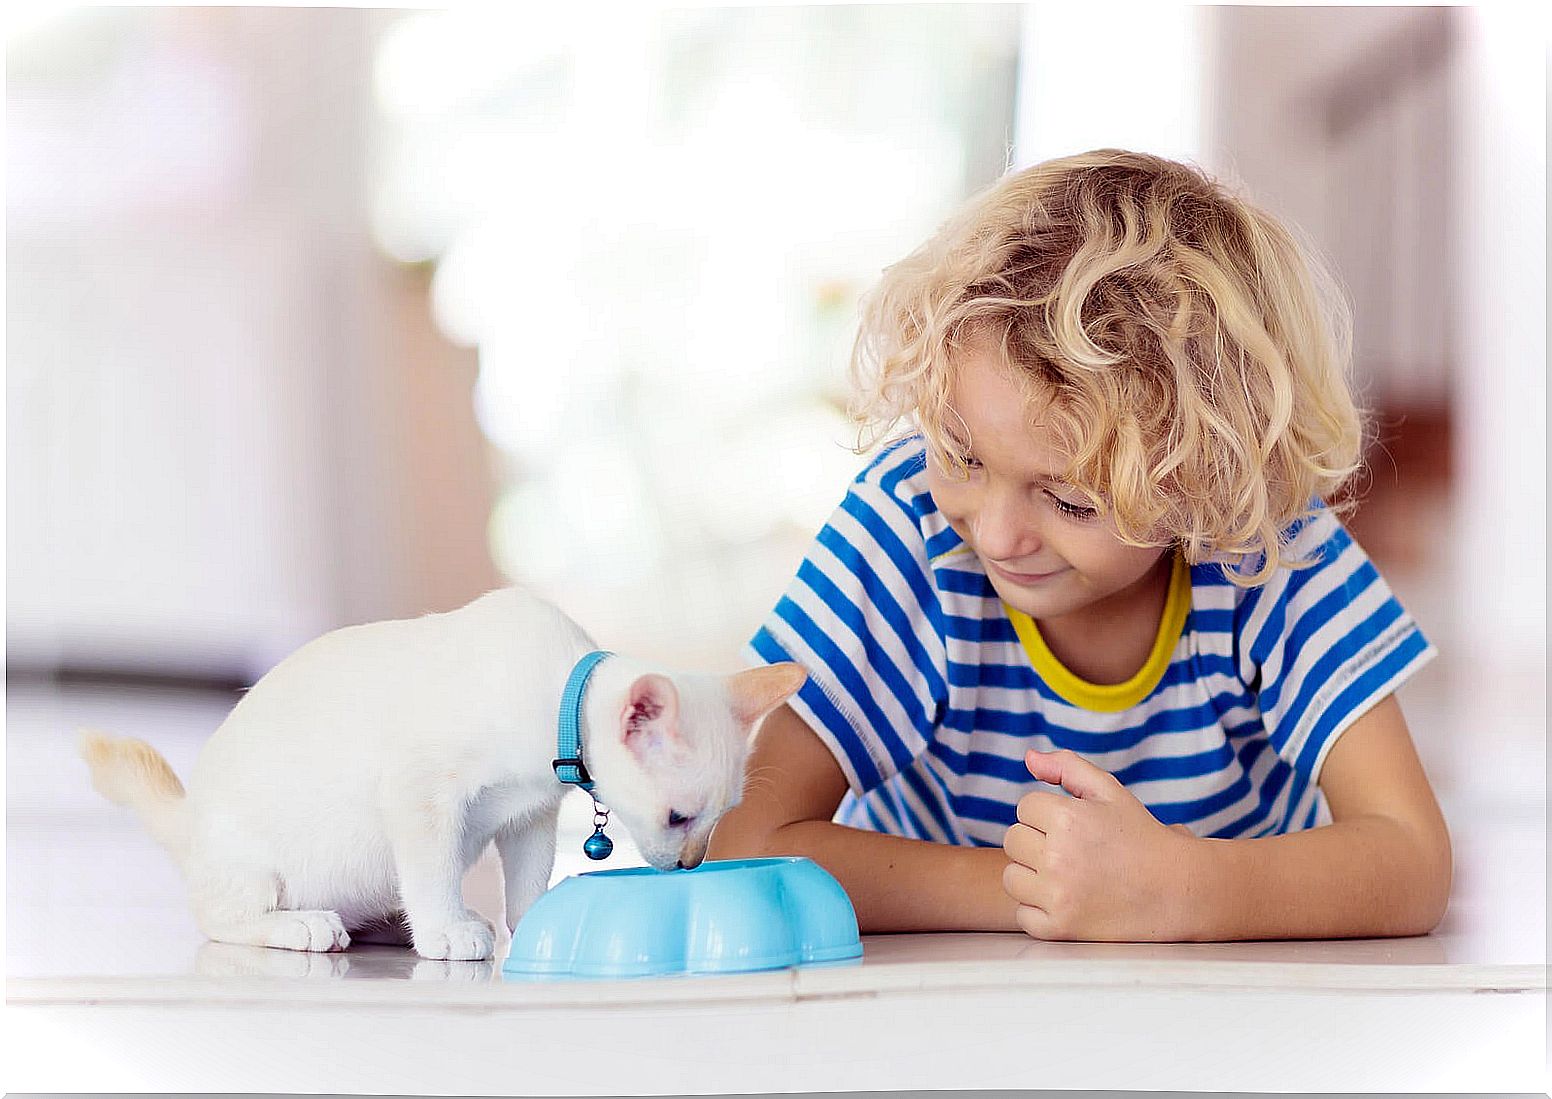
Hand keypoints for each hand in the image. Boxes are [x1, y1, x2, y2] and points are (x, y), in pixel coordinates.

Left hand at [1001, 749, 1200, 940]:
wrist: (1175, 890)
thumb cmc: (1140, 836)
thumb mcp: (1109, 791)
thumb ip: (1067, 766)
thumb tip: (1028, 758)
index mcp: (1067, 818)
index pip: (1024, 808)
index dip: (1048, 815)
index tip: (1074, 827)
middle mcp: (1057, 856)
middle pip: (1013, 840)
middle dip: (1037, 842)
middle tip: (1072, 852)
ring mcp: (1057, 895)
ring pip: (1012, 877)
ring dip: (1033, 876)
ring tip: (1068, 876)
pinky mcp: (1059, 928)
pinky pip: (1023, 913)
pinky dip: (1040, 910)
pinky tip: (1068, 901)